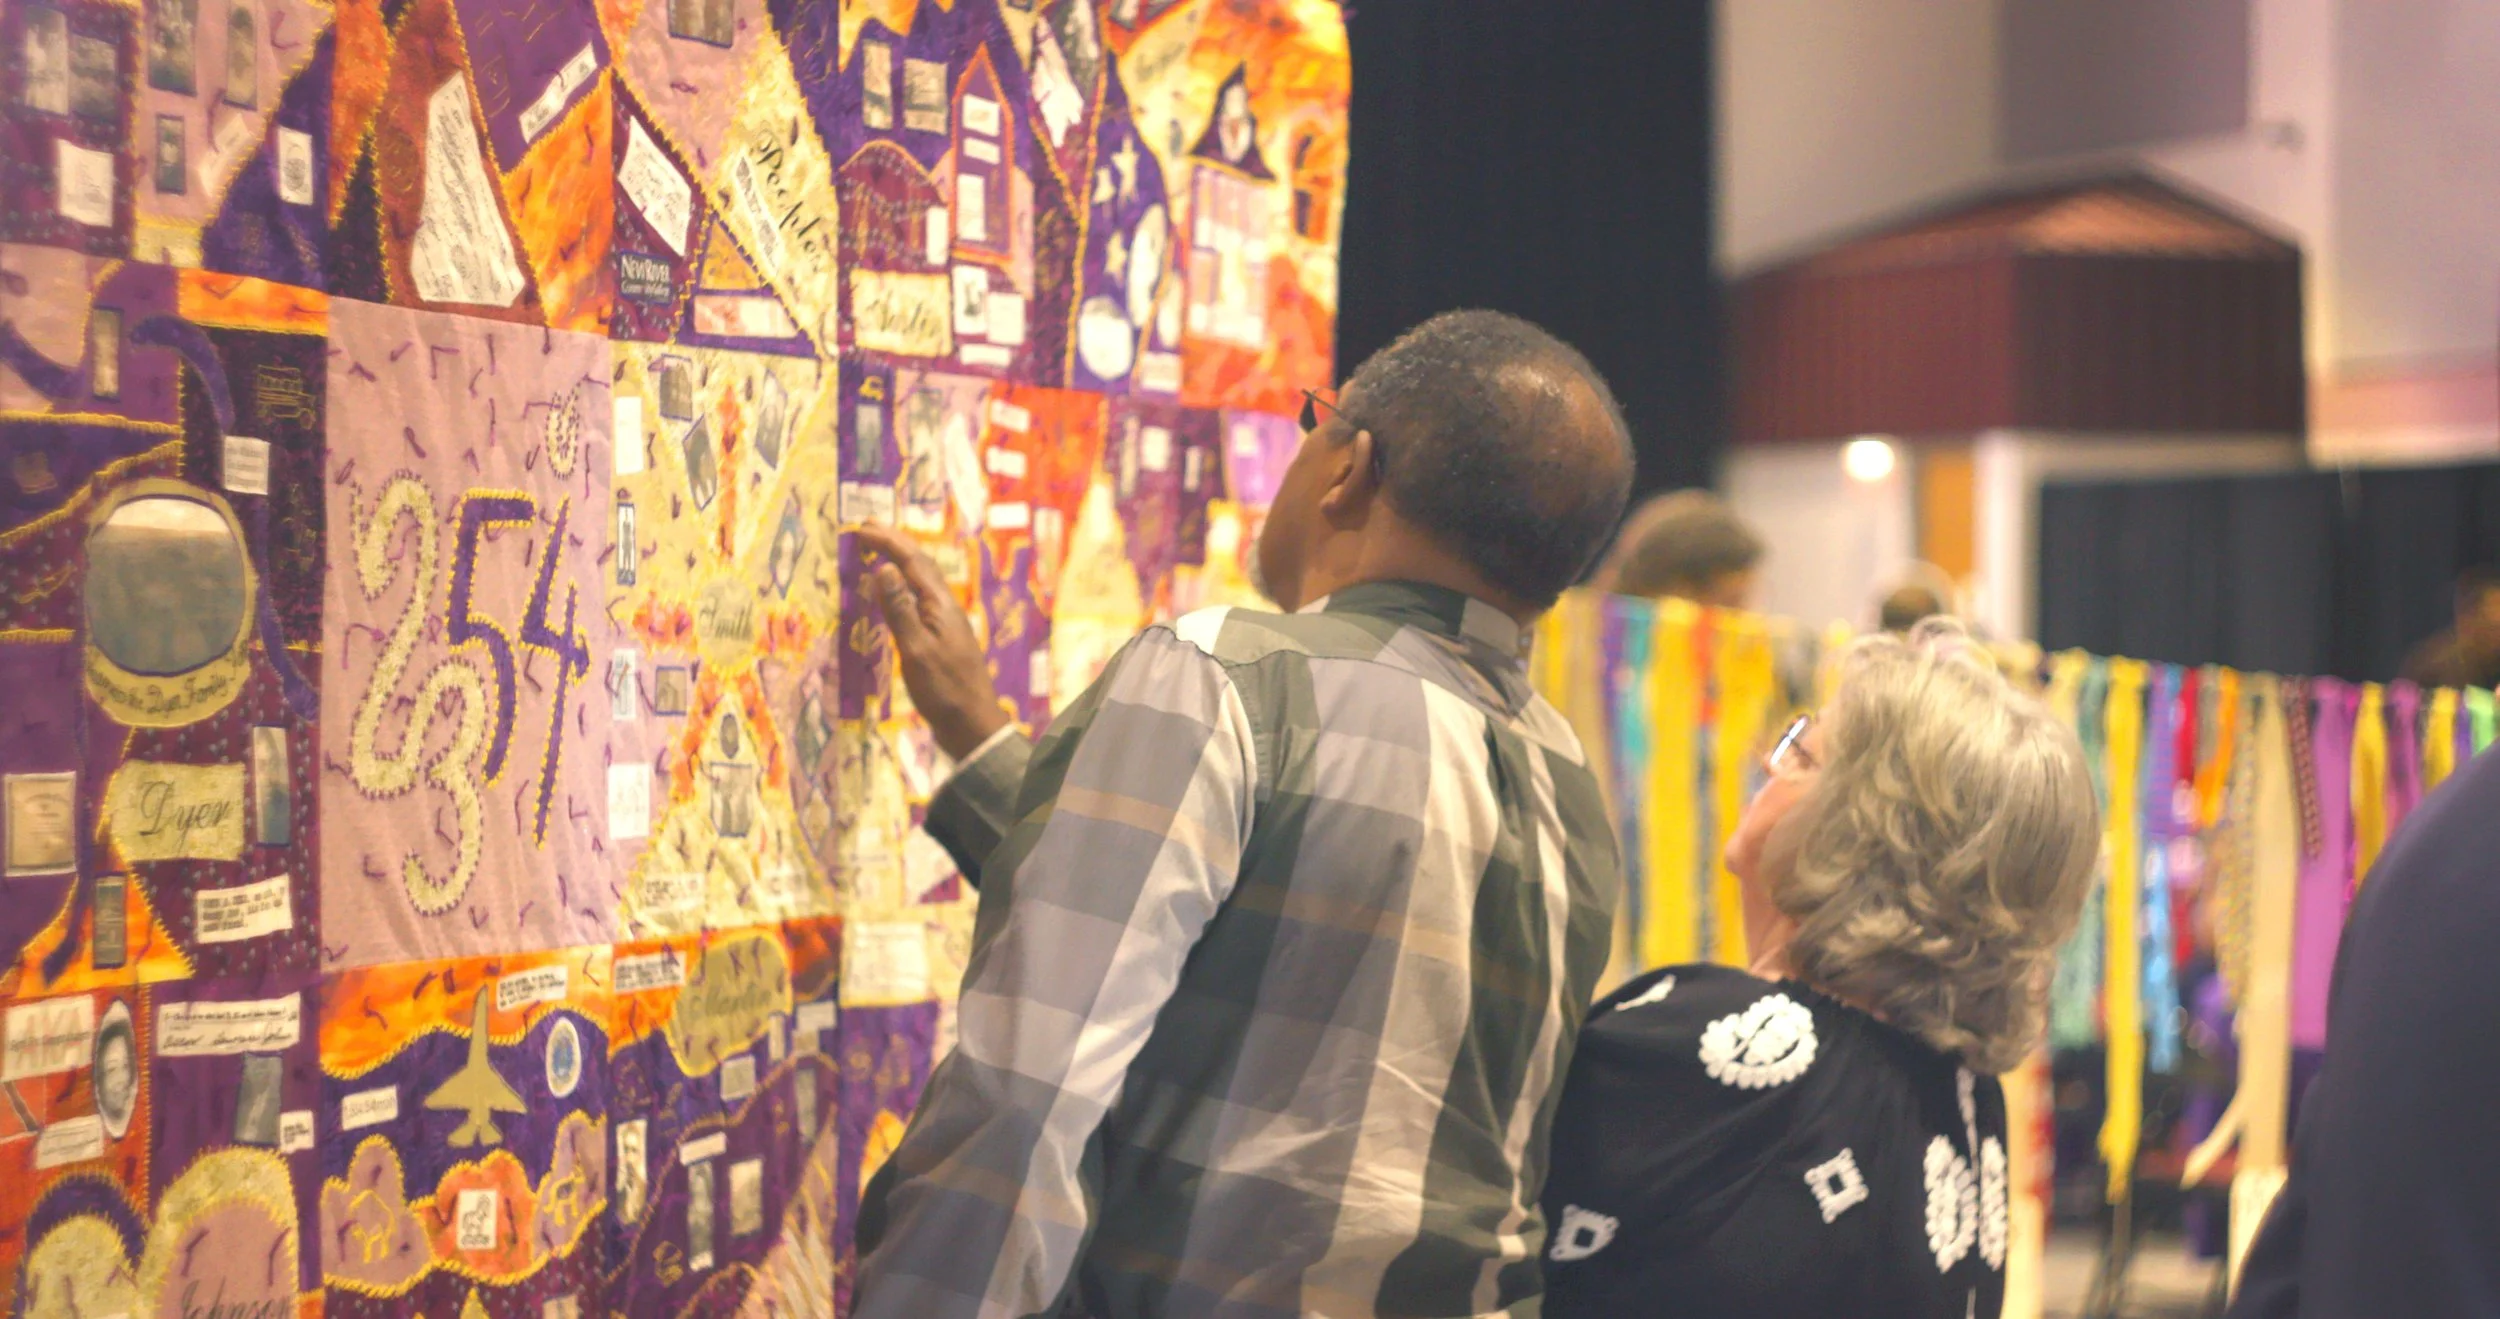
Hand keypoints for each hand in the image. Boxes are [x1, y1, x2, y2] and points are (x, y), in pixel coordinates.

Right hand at [855, 524, 1010, 760]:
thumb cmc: (943, 689)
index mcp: (940, 605)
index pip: (913, 562)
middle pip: (920, 566)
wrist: (971, 724)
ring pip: (921, 582)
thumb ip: (899, 609)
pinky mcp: (941, 638)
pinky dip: (902, 587)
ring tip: (878, 551)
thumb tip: (884, 567)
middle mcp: (945, 608)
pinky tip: (893, 595)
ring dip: (898, 562)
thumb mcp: (916, 650)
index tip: (861, 528)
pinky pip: (919, 600)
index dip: (888, 542)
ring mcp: (945, 623)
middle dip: (894, 544)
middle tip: (867, 528)